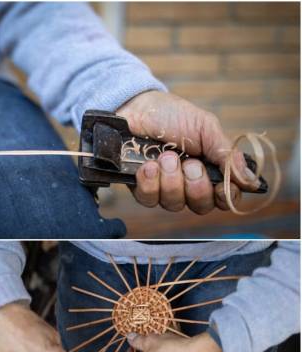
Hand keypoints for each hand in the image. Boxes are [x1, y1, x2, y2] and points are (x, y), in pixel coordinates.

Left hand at [117, 91, 260, 213]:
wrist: (138, 107)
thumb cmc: (173, 116)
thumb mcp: (206, 128)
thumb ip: (227, 155)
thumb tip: (251, 181)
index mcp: (210, 170)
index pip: (224, 198)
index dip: (225, 196)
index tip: (221, 185)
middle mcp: (188, 184)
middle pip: (201, 206)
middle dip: (196, 185)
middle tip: (189, 163)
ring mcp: (163, 188)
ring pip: (174, 204)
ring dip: (172, 180)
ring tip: (165, 157)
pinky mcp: (141, 188)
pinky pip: (149, 200)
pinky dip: (150, 182)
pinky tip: (148, 166)